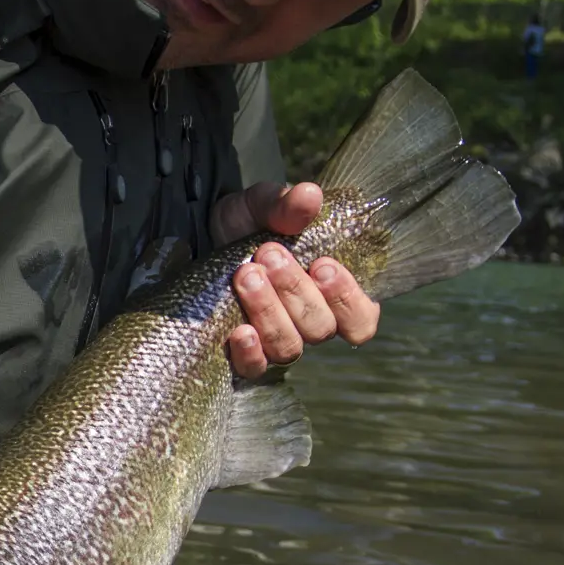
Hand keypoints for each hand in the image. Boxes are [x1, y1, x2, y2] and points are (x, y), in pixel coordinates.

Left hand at [211, 181, 379, 380]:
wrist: (202, 241)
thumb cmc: (248, 227)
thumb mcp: (263, 207)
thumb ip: (287, 205)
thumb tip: (309, 196)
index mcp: (329, 294)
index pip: (361, 320)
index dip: (348, 300)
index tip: (323, 265)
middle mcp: (307, 325)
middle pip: (319, 328)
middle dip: (295, 290)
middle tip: (268, 253)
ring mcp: (275, 343)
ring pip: (289, 346)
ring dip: (270, 311)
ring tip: (247, 275)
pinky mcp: (242, 354)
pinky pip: (254, 369)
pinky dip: (250, 352)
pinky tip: (240, 331)